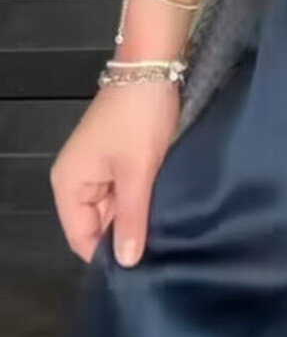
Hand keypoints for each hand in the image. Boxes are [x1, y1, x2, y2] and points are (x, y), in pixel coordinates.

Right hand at [50, 81, 179, 265]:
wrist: (153, 67)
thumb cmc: (139, 119)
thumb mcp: (138, 171)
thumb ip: (131, 218)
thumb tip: (125, 263)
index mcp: (69, 185)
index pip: (81, 238)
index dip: (108, 254)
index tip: (142, 269)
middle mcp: (76, 179)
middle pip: (97, 224)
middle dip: (125, 234)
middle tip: (161, 251)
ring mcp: (97, 167)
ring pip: (114, 208)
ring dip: (137, 215)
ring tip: (166, 232)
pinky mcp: (116, 156)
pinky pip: (124, 189)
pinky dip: (141, 197)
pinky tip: (164, 207)